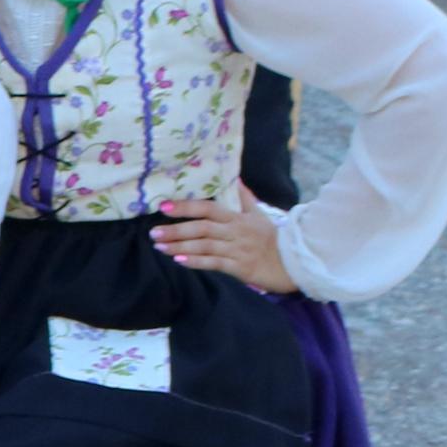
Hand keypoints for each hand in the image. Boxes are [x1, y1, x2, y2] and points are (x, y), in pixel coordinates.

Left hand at [153, 195, 297, 293]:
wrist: (294, 264)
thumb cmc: (272, 238)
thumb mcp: (259, 215)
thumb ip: (244, 197)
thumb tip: (235, 177)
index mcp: (237, 218)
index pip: (209, 208)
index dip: (186, 206)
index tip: (163, 206)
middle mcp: (236, 232)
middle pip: (202, 228)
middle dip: (176, 229)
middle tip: (153, 232)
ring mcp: (238, 250)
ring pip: (205, 246)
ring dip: (180, 246)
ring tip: (160, 247)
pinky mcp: (240, 268)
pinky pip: (215, 264)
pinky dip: (196, 262)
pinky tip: (179, 260)